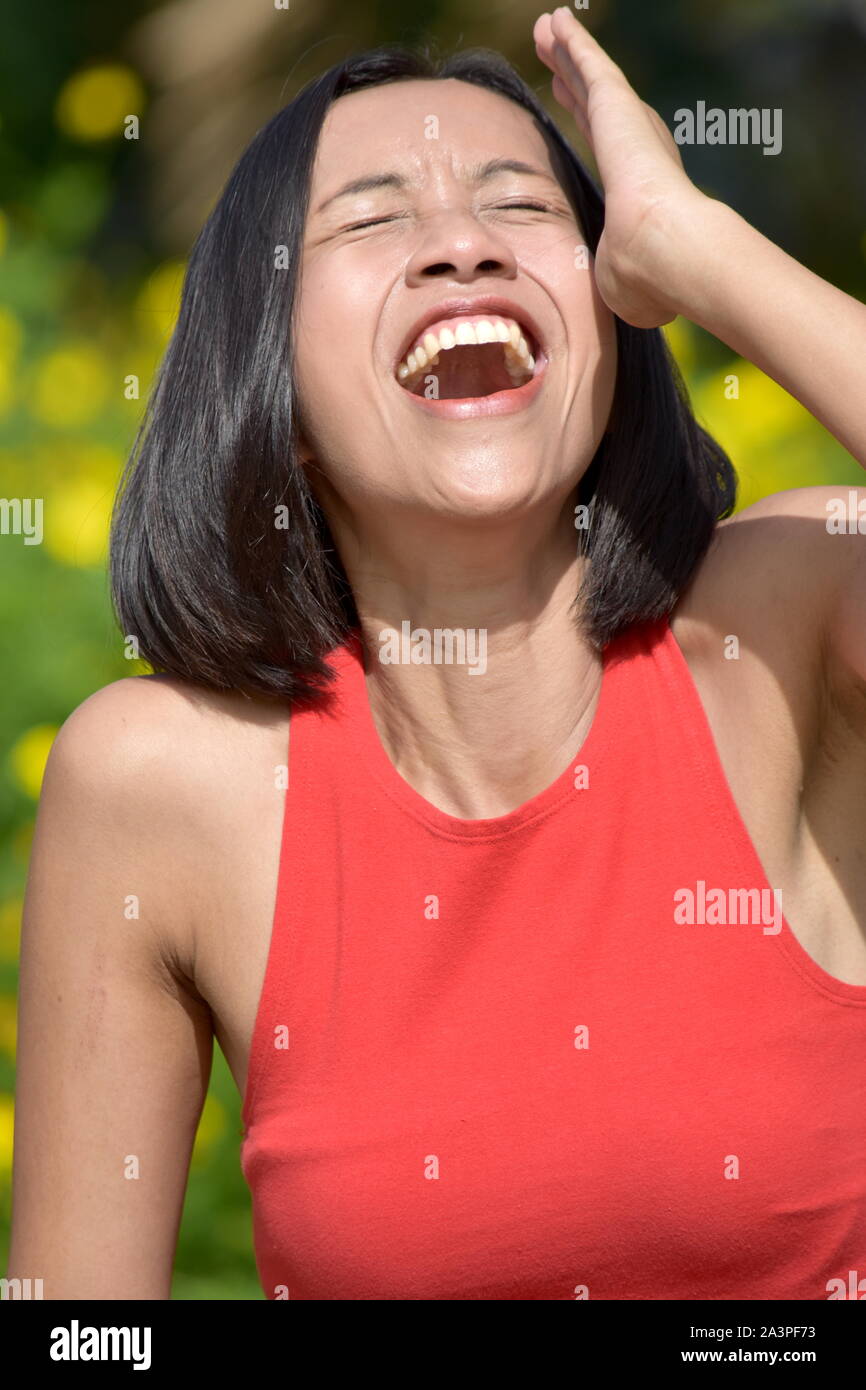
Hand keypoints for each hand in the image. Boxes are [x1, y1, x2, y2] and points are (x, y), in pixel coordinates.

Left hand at [534, 7, 712, 327]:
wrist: (665, 253)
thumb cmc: (646, 279)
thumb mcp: (617, 281)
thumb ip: (612, 276)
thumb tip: (623, 295)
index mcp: (636, 187)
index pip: (605, 146)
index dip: (587, 123)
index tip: (570, 104)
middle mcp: (637, 148)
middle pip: (598, 105)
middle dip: (576, 81)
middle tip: (556, 57)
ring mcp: (629, 123)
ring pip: (591, 78)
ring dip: (569, 53)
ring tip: (548, 28)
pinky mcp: (618, 104)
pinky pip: (589, 62)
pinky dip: (572, 40)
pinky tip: (554, 21)